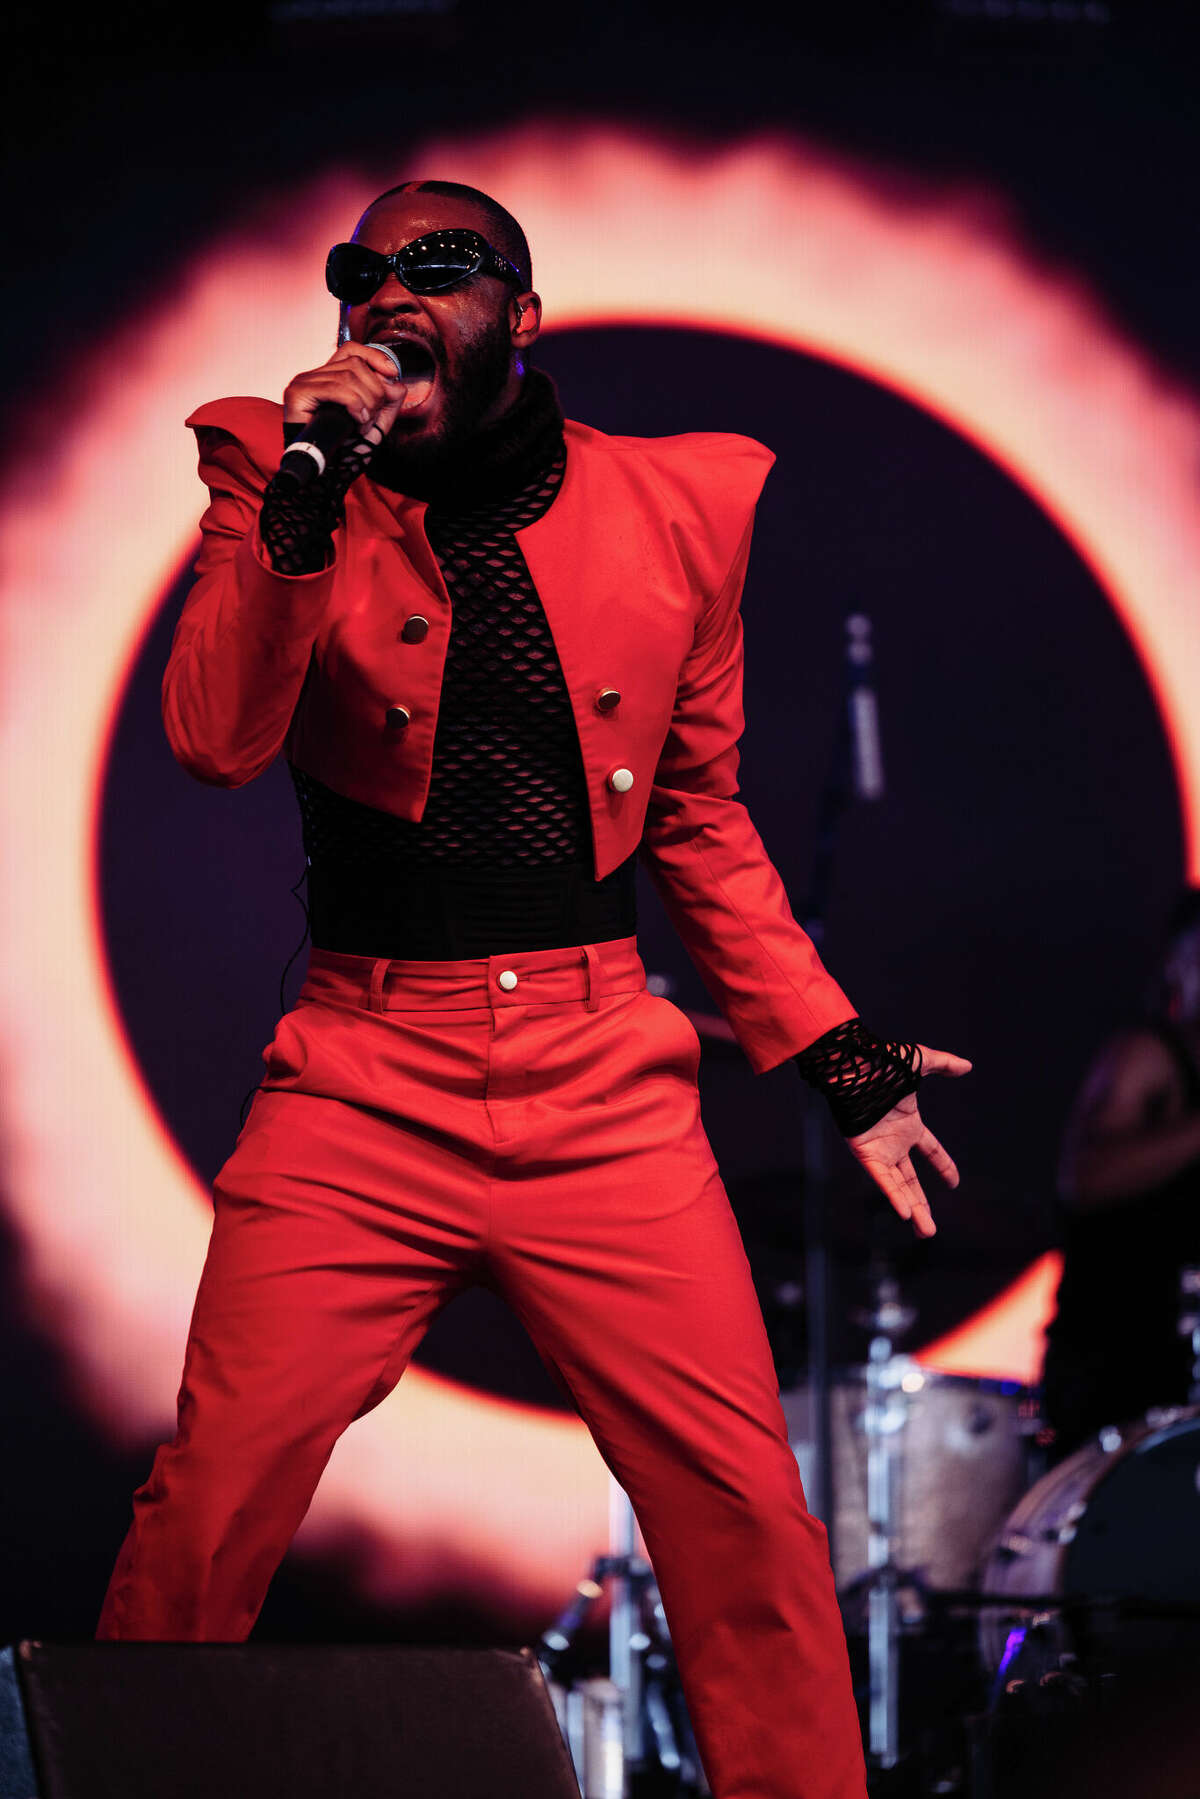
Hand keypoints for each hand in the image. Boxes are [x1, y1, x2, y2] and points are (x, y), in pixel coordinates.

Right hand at [282, 342, 408, 440]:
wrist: (324, 472)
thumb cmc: (345, 449)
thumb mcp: (374, 423)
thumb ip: (387, 402)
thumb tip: (396, 383)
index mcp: (330, 378)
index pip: (352, 350)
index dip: (374, 356)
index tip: (393, 373)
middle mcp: (315, 375)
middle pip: (355, 364)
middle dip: (374, 391)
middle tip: (372, 418)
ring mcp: (304, 382)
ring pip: (348, 375)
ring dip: (366, 402)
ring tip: (363, 424)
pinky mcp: (298, 392)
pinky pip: (335, 387)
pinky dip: (354, 403)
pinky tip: (356, 421)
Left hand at [846, 1045, 971, 1237]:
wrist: (853, 1066)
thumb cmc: (881, 1062)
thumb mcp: (920, 1061)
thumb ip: (944, 1064)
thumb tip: (968, 1066)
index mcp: (908, 1125)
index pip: (930, 1151)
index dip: (943, 1166)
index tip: (954, 1182)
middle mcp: (893, 1143)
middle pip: (910, 1182)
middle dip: (922, 1205)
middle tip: (930, 1231)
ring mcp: (879, 1150)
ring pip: (897, 1187)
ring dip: (912, 1209)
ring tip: (925, 1232)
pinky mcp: (864, 1153)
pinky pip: (882, 1179)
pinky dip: (893, 1195)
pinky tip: (905, 1213)